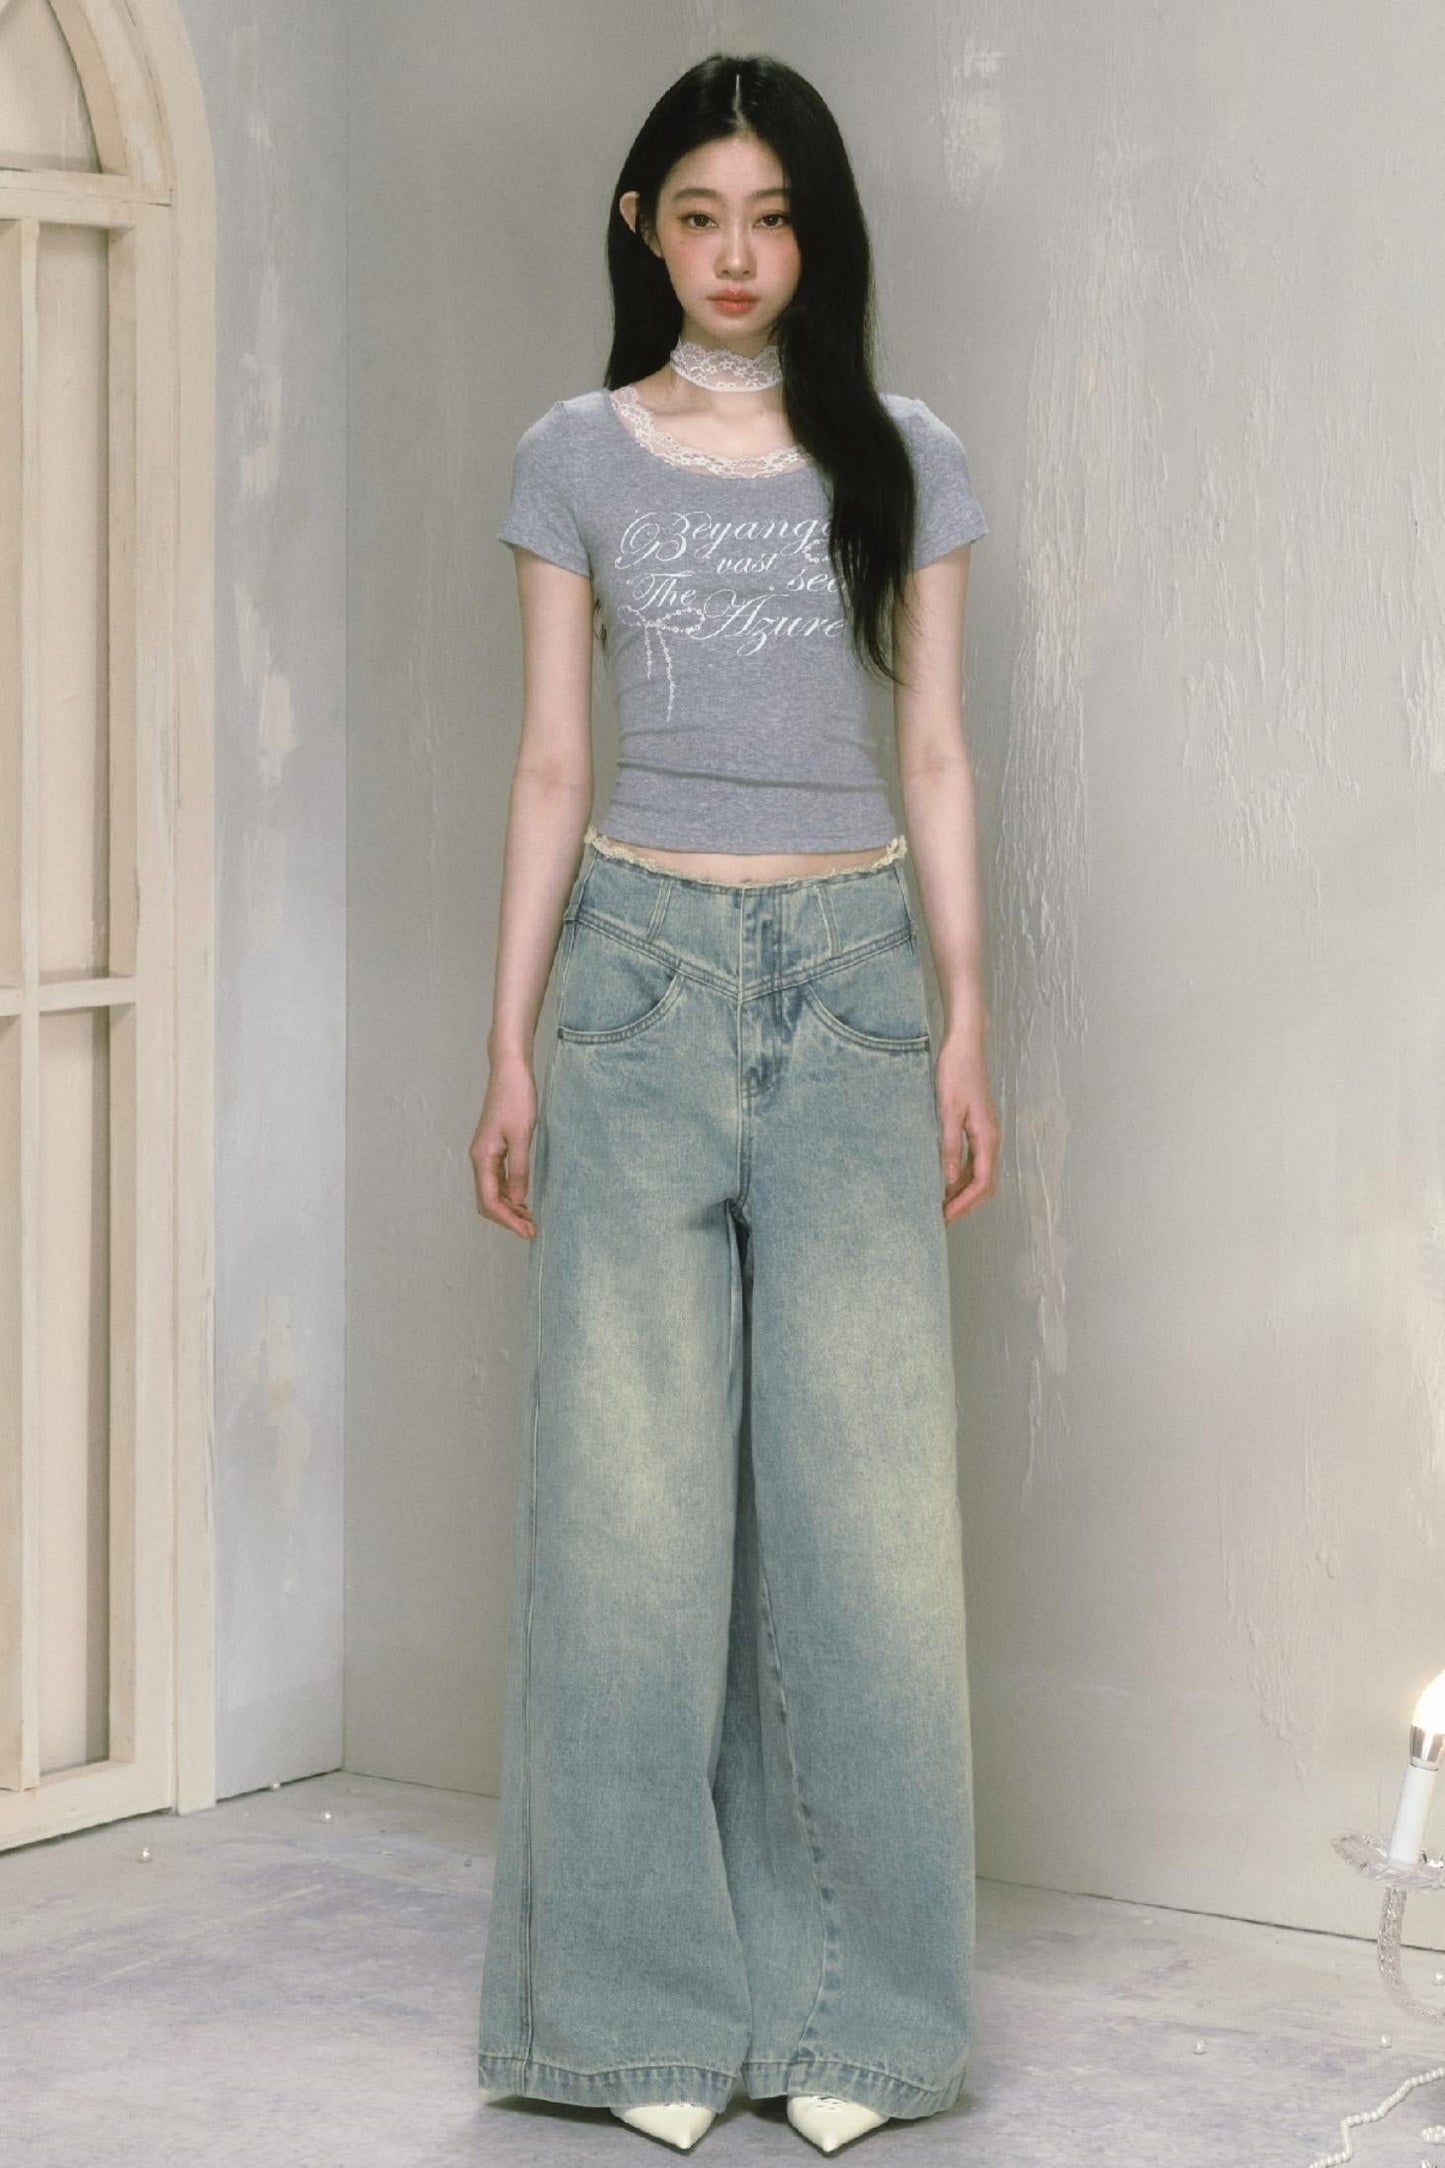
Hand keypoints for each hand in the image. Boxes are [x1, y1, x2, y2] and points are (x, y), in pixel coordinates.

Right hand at [470, 1052, 539, 1237]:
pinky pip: (496, 1180)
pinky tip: (523, 1198)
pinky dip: (509, 1194)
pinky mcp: (494, 1148)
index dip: (508, 1220)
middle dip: (507, 1218)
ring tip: (530, 1218)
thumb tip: (517, 1199)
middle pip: (487, 1201)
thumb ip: (519, 1169)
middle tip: (531, 1229)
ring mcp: (486, 1154)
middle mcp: (479, 1158)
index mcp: (482, 1157)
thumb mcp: (522, 1136)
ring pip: (491, 1192)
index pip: (490, 1201)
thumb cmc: (516, 1098)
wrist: (510, 1071)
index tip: (528, 1231)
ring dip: (508, 1208)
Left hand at [935, 1029, 999, 1223]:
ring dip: (964, 1192)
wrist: (965, 1046)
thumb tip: (948, 1179)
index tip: (945, 1217)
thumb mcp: (947, 1111)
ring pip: (981, 1173)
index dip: (964, 1204)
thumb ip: (949, 1146)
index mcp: (987, 1137)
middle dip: (966, 1204)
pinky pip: (975, 1160)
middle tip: (942, 1218)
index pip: (981, 1183)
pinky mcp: (979, 1127)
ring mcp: (987, 1133)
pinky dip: (962, 1176)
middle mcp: (991, 1139)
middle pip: (985, 1184)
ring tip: (941, 1204)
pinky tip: (945, 1179)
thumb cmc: (955, 1073)